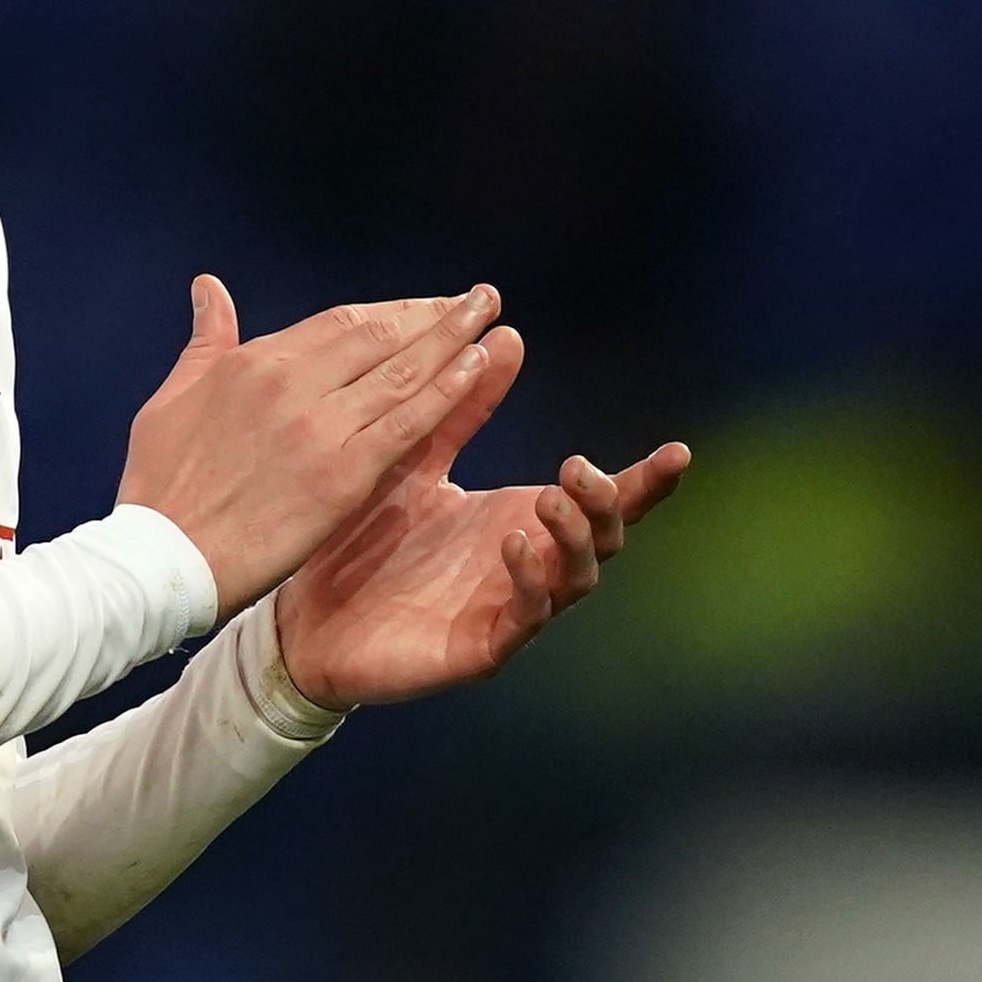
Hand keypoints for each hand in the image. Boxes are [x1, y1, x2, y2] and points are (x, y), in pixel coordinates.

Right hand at [117, 277, 504, 616]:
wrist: (162, 556)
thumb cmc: (160, 483)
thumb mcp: (172, 397)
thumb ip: (205, 340)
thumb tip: (209, 287)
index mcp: (252, 363)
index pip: (338, 323)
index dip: (390, 312)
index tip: (424, 306)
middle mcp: (291, 382)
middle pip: (378, 335)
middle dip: (432, 314)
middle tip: (476, 298)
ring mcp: (320, 426)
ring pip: (402, 370)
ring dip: (452, 338)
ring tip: (487, 313)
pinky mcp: (343, 474)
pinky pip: (408, 422)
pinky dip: (446, 390)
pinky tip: (477, 366)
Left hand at [273, 325, 692, 707]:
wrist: (303, 616)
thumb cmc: (364, 538)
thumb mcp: (415, 459)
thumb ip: (461, 407)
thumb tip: (507, 333)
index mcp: (520, 521)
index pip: (599, 501)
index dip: (644, 481)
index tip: (678, 451)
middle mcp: (528, 567)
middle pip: (604, 538)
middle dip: (605, 502)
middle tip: (577, 468)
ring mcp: (509, 610)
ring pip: (575, 580)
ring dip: (572, 539)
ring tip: (549, 498)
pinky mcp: (480, 648)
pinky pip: (522, 618)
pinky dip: (526, 582)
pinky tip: (512, 544)